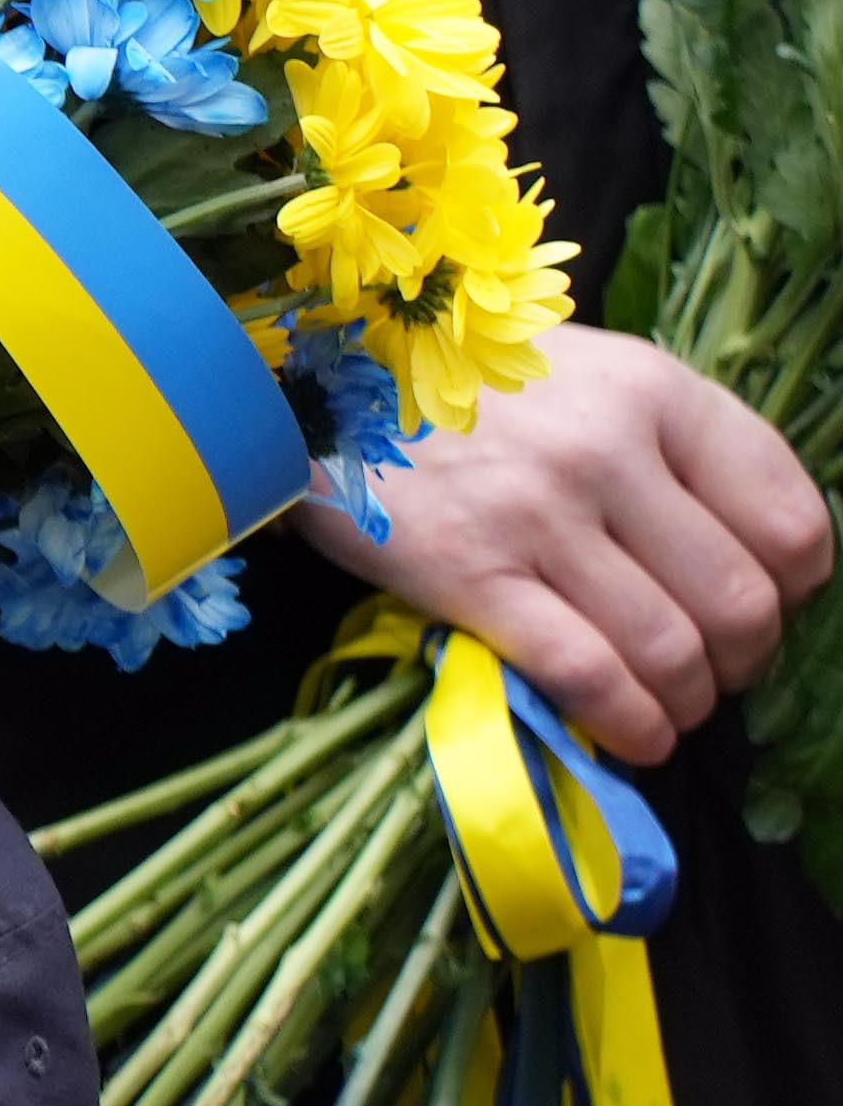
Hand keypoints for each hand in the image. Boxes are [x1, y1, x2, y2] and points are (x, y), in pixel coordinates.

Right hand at [292, 319, 827, 768]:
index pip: (792, 522)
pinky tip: (633, 734)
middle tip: (717, 672)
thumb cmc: (464, 380)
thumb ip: (674, 444)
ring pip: (671, 650)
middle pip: (741, 601)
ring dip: (688, 702)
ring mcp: (535, 514)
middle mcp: (606, 450)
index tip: (763, 607)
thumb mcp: (590, 372)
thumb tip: (750, 557)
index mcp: (653, 392)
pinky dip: (629, 724)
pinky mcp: (467, 574)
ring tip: (670, 707)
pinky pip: (586, 675)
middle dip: (746, 662)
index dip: (796, 591)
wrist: (311, 375)